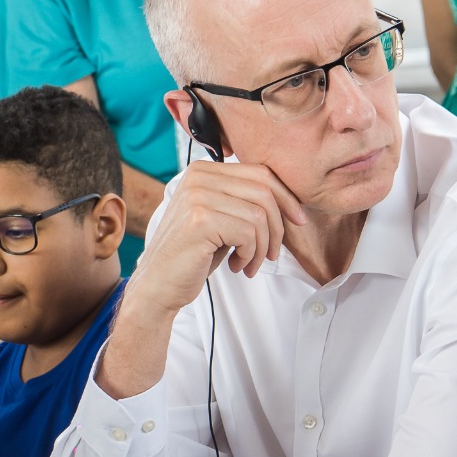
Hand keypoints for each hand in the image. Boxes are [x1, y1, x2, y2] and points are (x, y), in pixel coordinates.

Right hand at [128, 161, 307, 317]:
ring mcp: (198, 196)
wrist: (159, 285)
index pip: (260, 173)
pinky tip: (236, 266)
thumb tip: (291, 200)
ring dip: (262, 247)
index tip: (297, 220)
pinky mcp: (200, 220)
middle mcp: (198, 177)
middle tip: (271, 253)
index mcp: (203, 171)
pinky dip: (250, 255)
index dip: (286, 197)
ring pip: (260, 215)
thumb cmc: (194, 255)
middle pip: (264, 191)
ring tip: (250, 264)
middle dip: (278, 226)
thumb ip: (243, 201)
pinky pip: (248, 233)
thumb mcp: (221, 220)